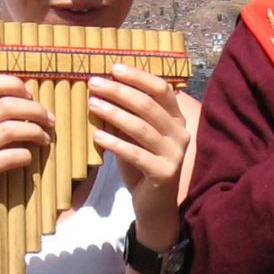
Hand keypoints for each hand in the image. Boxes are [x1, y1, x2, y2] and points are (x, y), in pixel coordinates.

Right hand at [0, 70, 52, 233]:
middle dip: (35, 110)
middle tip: (49, 120)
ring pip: (10, 129)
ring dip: (35, 132)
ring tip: (45, 139)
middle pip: (6, 105)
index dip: (14, 85)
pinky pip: (10, 156)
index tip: (31, 97)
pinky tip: (30, 159)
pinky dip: (26, 156)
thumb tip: (31, 98)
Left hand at [89, 63, 188, 245]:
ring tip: (92, 104)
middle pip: (148, 105)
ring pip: (142, 128)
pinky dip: (115, 143)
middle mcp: (180, 134)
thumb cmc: (142, 165)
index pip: (161, 90)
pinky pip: (136, 154)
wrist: (154, 205)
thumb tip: (101, 89)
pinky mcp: (165, 173)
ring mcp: (175, 154)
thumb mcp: (134, 137)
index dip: (138, 77)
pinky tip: (97, 135)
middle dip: (120, 92)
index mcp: (177, 119)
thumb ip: (126, 116)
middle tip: (94, 83)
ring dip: (114, 113)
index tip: (114, 68)